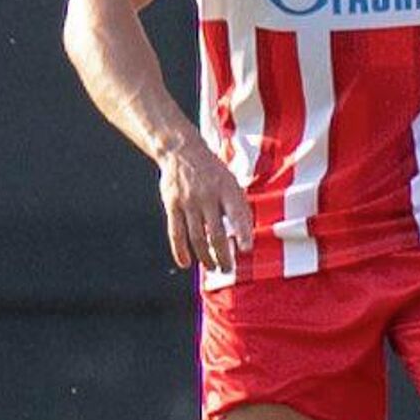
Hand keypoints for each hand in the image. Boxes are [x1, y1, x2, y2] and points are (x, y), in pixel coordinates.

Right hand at [156, 139, 254, 271]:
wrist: (182, 151)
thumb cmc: (212, 171)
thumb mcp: (231, 181)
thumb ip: (238, 206)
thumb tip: (247, 234)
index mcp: (227, 188)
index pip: (237, 214)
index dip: (243, 232)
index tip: (246, 249)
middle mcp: (208, 196)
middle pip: (216, 233)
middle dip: (223, 255)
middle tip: (228, 269)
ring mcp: (189, 201)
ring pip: (197, 237)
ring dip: (205, 257)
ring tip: (212, 267)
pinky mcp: (172, 205)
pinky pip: (176, 233)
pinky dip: (180, 250)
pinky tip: (186, 262)